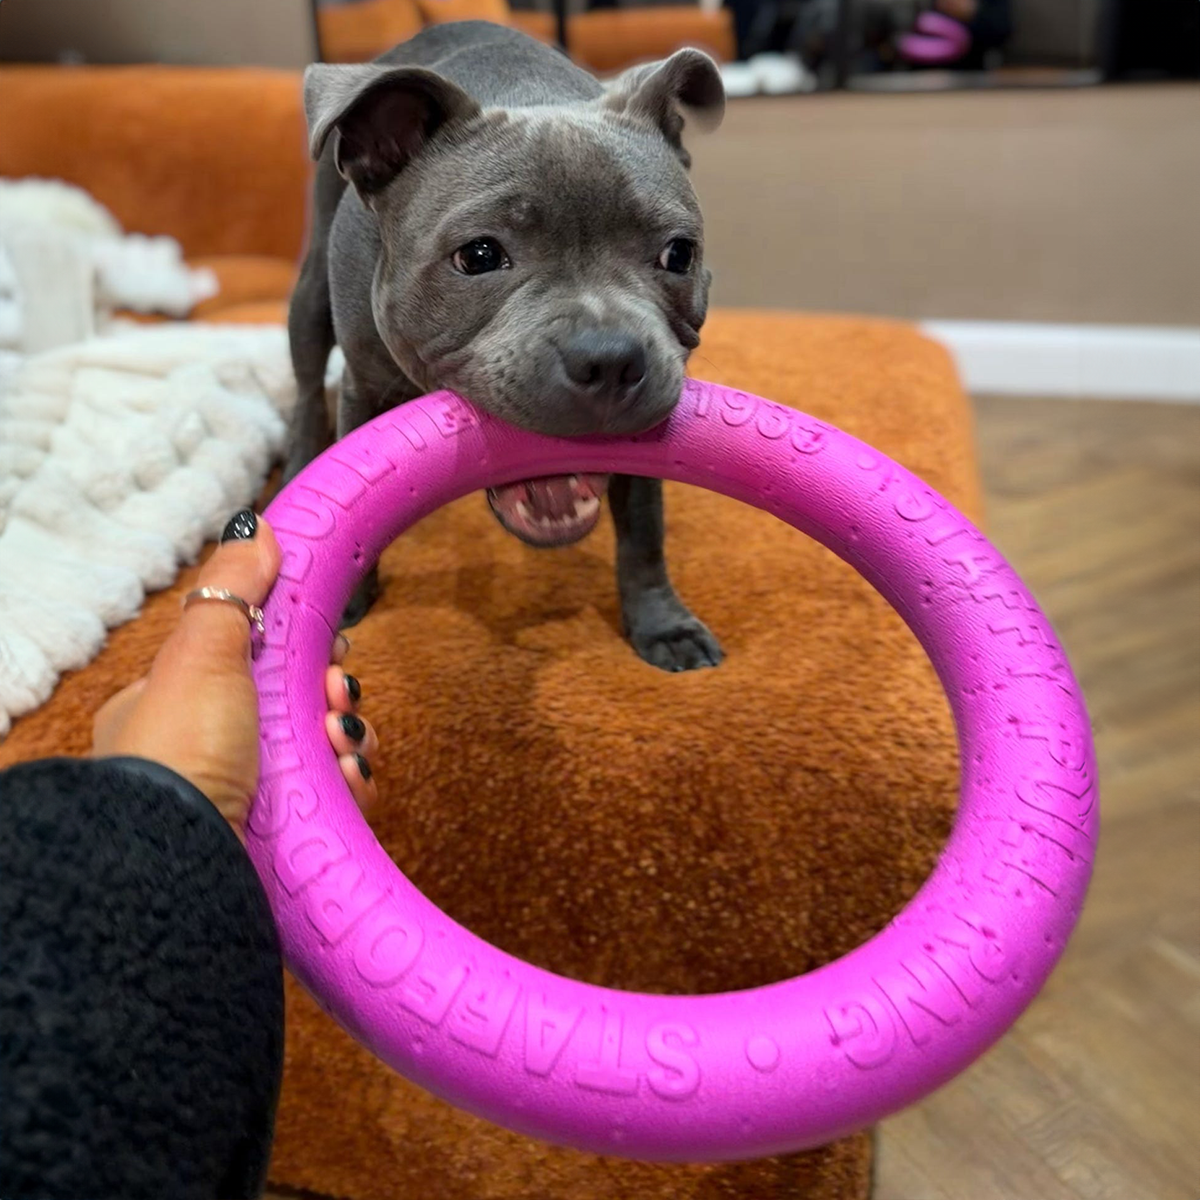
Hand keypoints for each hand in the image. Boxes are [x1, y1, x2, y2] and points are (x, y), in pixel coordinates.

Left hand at [92, 510, 378, 837]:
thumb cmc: (180, 753)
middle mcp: (211, 751)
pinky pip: (333, 800)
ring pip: (321, 753)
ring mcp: (247, 796)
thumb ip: (232, 589)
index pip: (255, 660)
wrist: (185, 862)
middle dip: (331, 698)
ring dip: (346, 739)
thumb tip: (257, 525)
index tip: (332, 650)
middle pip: (297, 706)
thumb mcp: (201, 653)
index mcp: (179, 703)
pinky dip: (349, 786)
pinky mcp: (283, 836)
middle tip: (338, 699)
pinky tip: (348, 780)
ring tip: (343, 744)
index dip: (302, 651)